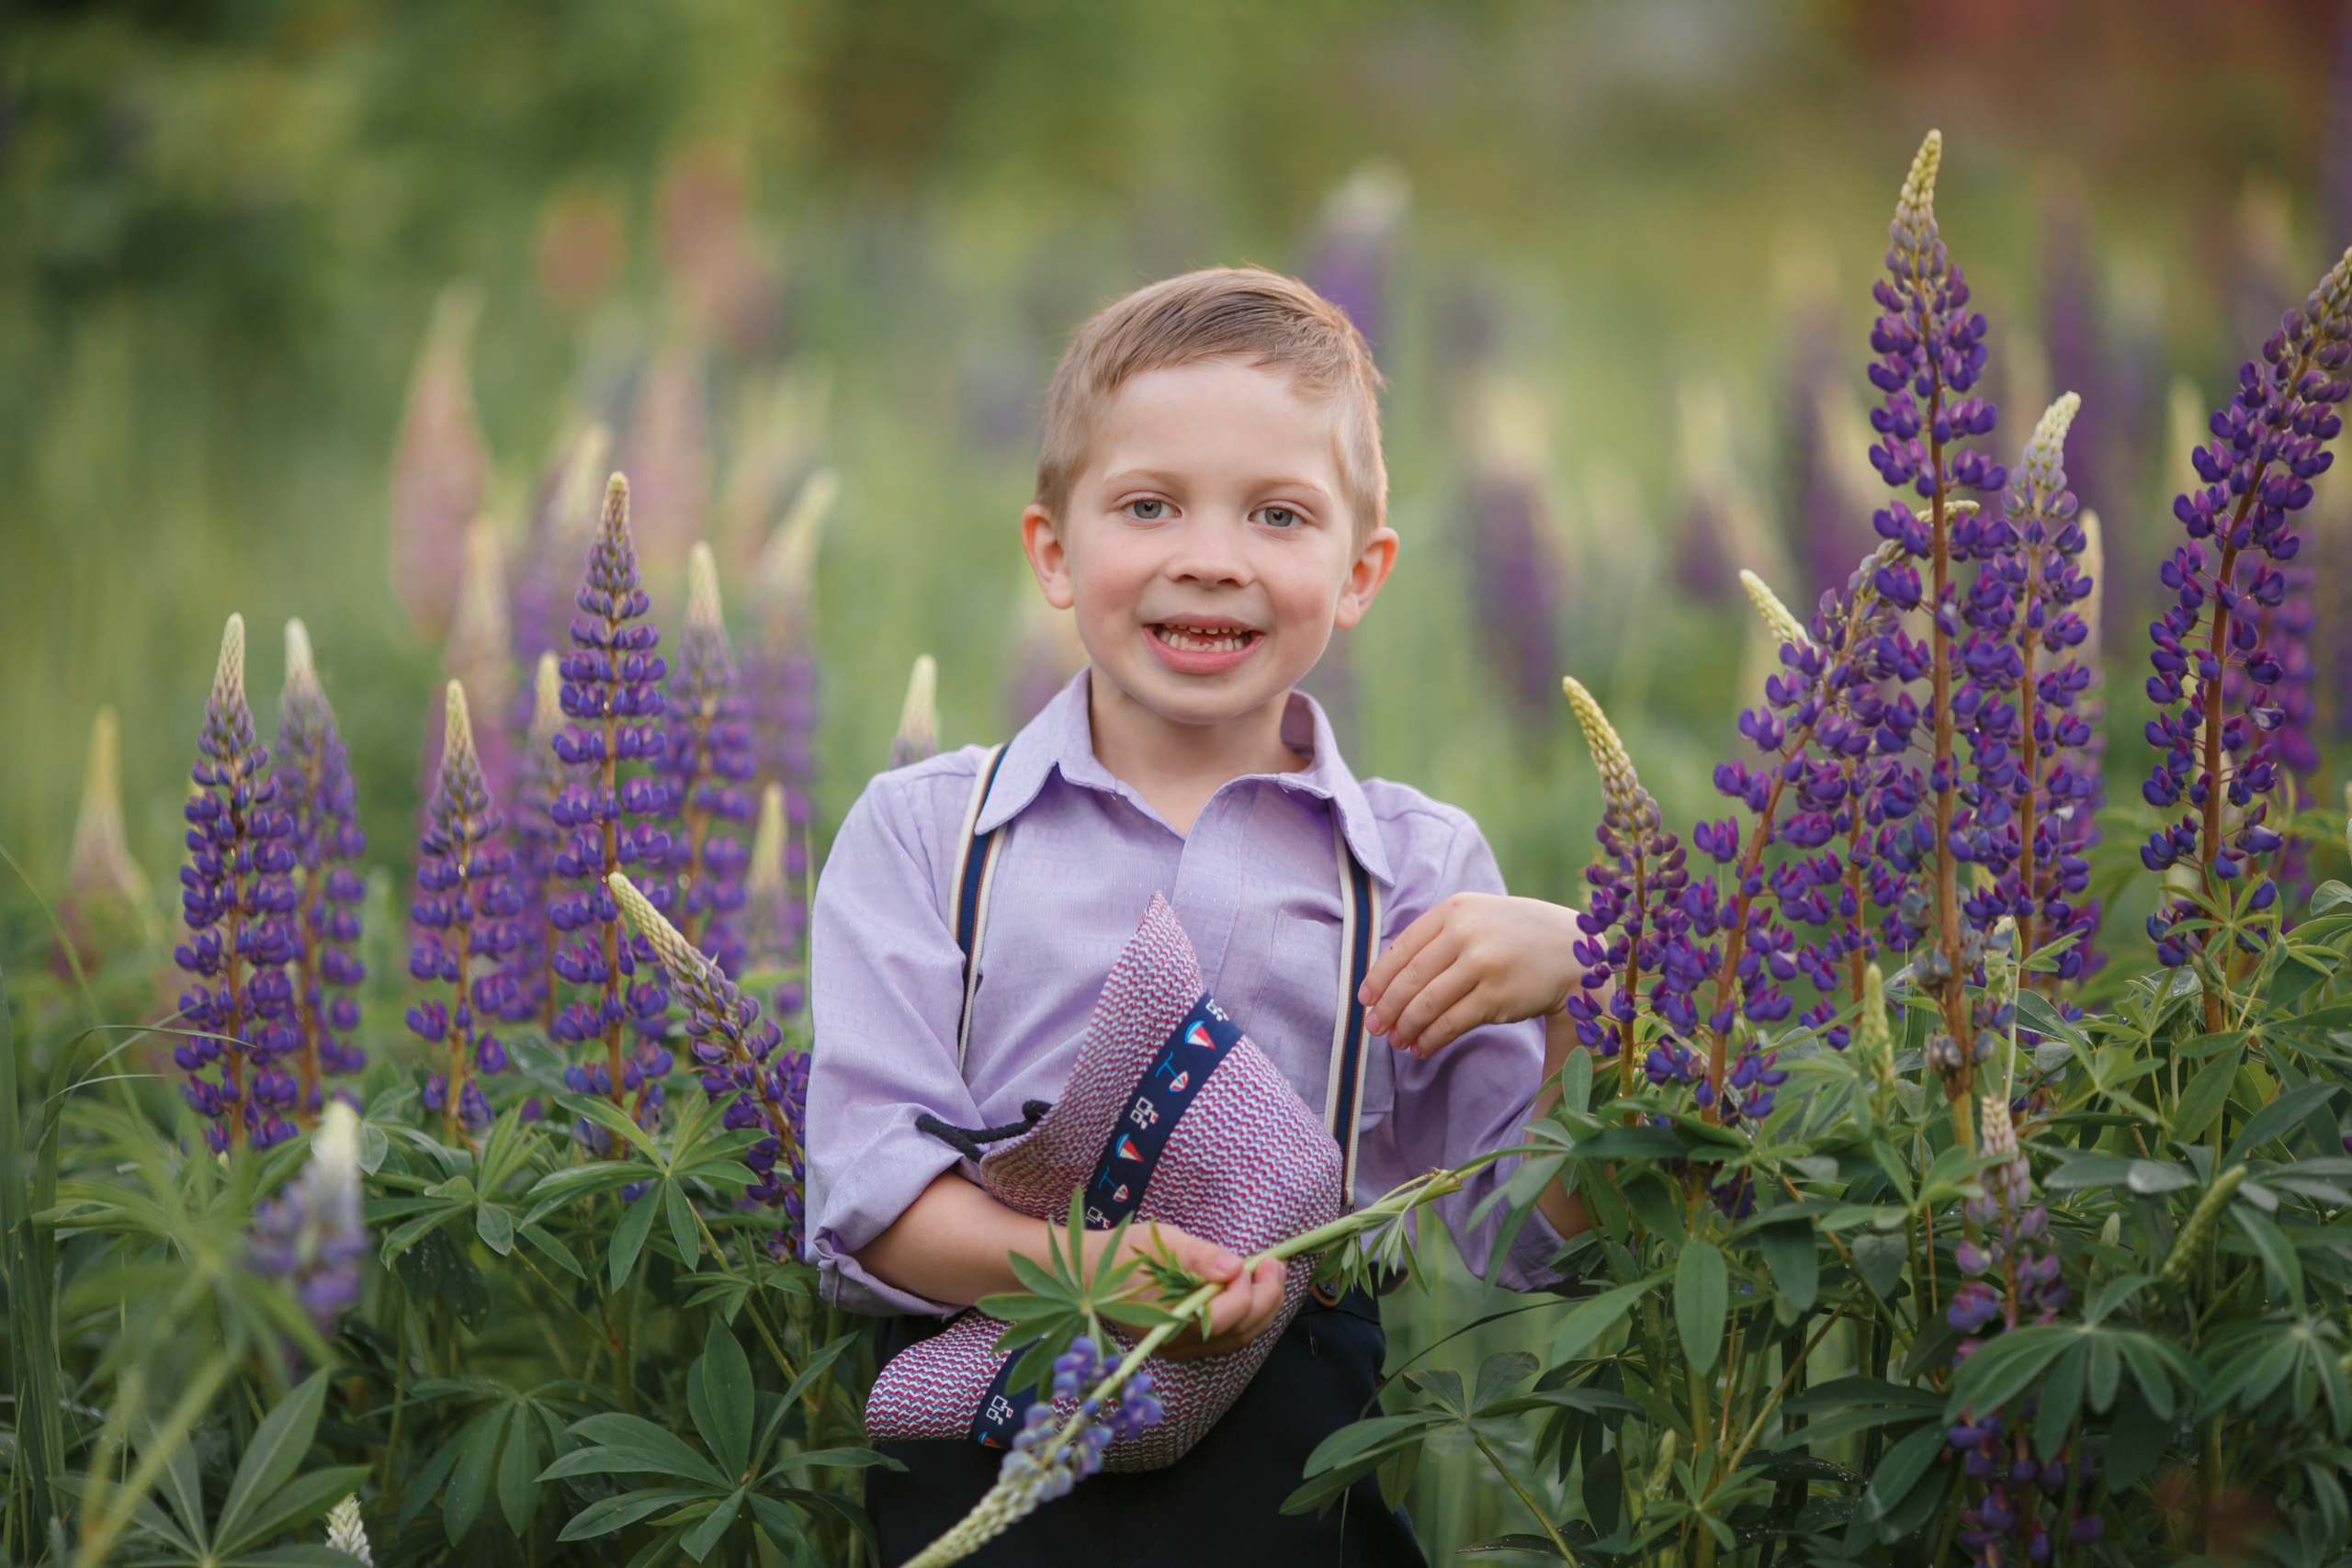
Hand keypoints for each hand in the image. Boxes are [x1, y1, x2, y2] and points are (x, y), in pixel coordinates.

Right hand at [1105, 1223, 1286, 1361]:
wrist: (1089, 1276)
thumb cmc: (1124, 1254)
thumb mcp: (1161, 1243)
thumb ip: (1199, 1256)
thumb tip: (1234, 1266)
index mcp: (1172, 1319)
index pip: (1226, 1316)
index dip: (1250, 1290)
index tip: (1259, 1261)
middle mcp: (1178, 1342)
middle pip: (1239, 1331)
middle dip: (1266, 1298)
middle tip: (1274, 1265)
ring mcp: (1181, 1347)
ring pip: (1237, 1338)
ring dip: (1261, 1308)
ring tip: (1269, 1275)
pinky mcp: (1182, 1343)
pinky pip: (1225, 1337)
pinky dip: (1246, 1317)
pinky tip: (1250, 1292)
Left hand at [1359, 894, 1586, 1058]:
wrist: (1569, 951)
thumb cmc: (1513, 937)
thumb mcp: (1476, 919)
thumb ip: (1437, 938)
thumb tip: (1388, 979)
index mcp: (1454, 910)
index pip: (1402, 947)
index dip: (1378, 977)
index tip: (1365, 998)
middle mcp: (1465, 933)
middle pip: (1410, 978)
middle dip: (1386, 1007)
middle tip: (1373, 1027)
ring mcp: (1482, 964)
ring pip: (1426, 1004)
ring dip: (1405, 1027)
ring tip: (1396, 1041)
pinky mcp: (1496, 995)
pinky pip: (1450, 1023)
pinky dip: (1430, 1039)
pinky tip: (1421, 1047)